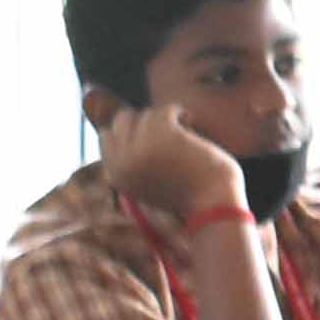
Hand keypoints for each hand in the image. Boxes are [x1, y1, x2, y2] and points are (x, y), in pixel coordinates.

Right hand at [101, 104, 243, 231]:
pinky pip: (165, 110)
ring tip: (185, 134)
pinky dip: (180, 113)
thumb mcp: (150, 183)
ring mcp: (140, 148)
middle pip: (121, 120)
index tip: (152, 137)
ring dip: (166, 120)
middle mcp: (123, 162)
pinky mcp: (162, 136)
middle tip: (167, 131)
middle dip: (144, 120)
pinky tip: (190, 122)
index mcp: (117, 176)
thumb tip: (124, 125)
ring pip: (146, 114)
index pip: (106, 137)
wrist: (213, 209)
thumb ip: (134, 162)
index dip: (130, 131)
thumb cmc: (189, 196)